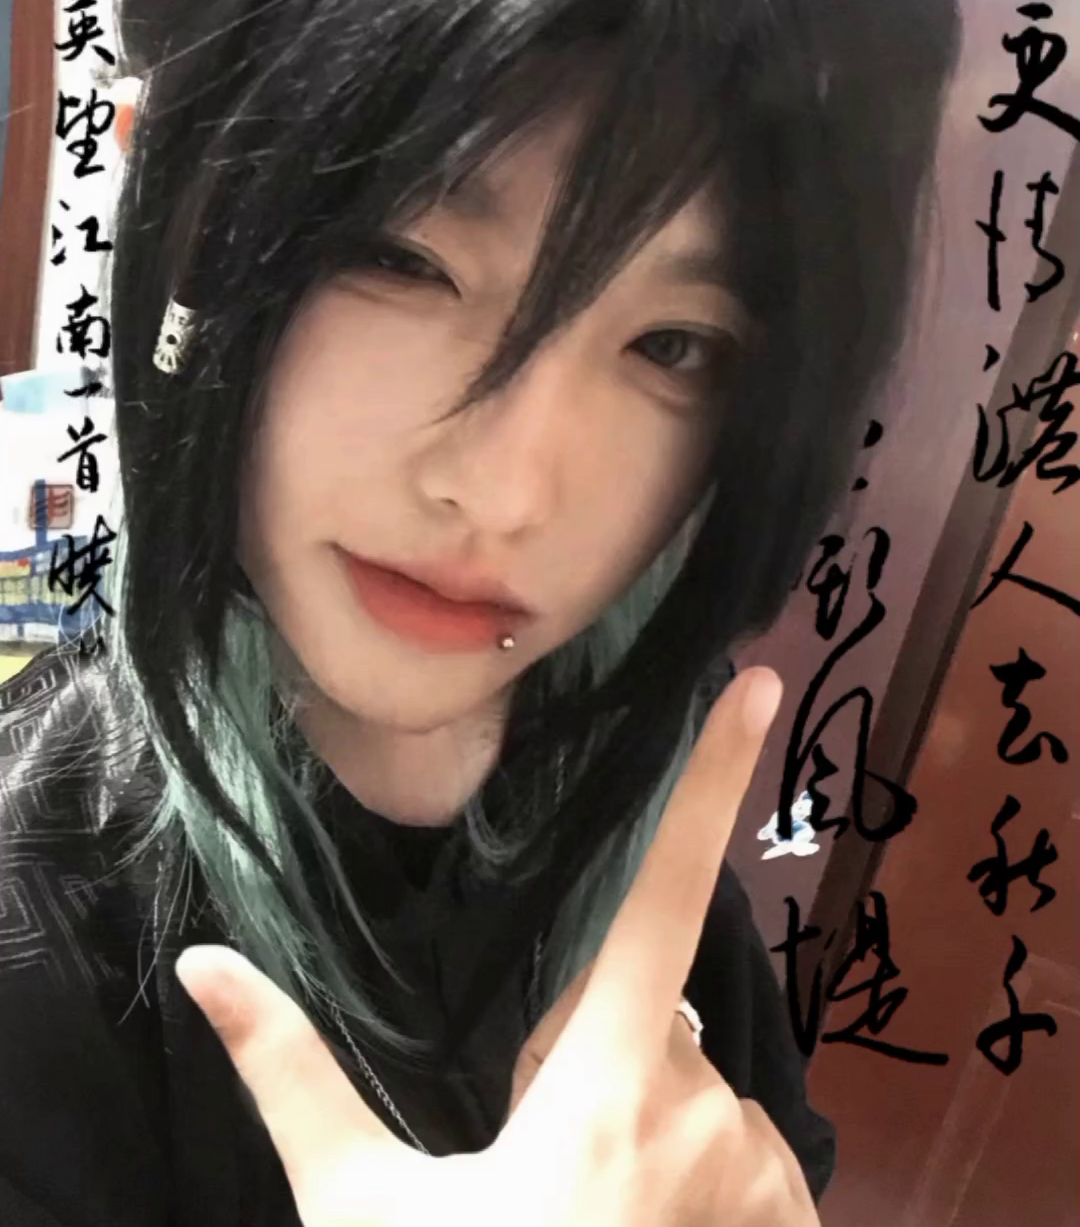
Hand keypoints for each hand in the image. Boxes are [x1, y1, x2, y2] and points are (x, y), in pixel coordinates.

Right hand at [176, 667, 816, 1226]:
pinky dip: (703, 1178)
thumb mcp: (360, 1209)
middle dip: (599, 1055)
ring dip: (651, 1125)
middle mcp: (702, 1116)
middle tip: (537, 1159)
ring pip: (700, 1094)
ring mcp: (758, 1181)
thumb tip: (204, 963)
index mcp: (600, 1087)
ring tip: (588, 1218)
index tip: (757, 684)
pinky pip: (747, 1160)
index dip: (707, 783)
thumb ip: (292, 1073)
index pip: (661, 898)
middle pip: (652, 1019)